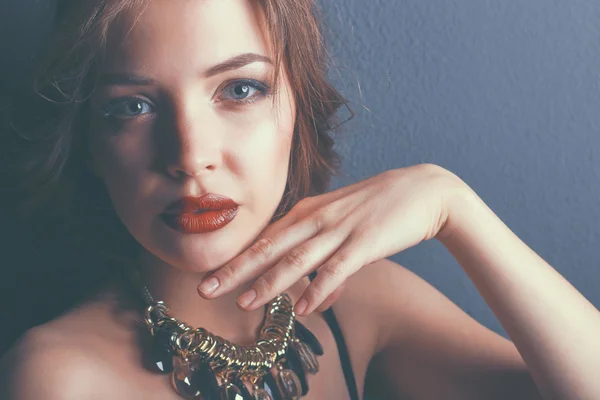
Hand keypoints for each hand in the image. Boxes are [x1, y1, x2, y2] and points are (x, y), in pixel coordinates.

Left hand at [197, 163, 468, 314]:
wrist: (424, 191)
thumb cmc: (378, 209)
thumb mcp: (343, 229)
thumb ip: (323, 264)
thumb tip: (310, 300)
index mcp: (308, 211)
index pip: (265, 238)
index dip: (236, 258)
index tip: (210, 275)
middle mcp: (317, 218)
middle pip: (269, 247)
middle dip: (236, 270)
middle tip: (206, 289)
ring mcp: (341, 229)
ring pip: (296, 259)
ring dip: (268, 283)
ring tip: (243, 304)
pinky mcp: (366, 242)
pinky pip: (338, 268)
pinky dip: (319, 287)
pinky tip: (304, 308)